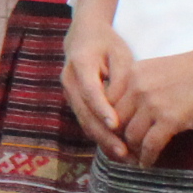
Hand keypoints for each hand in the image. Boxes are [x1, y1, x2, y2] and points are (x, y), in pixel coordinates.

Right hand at [61, 2, 137, 161]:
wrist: (83, 36)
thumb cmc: (107, 43)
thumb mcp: (120, 53)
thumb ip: (122, 78)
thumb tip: (123, 106)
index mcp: (80, 63)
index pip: (91, 90)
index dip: (102, 109)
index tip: (115, 125)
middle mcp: (69, 80)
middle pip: (85, 113)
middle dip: (104, 135)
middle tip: (124, 152)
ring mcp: (68, 92)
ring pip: (84, 121)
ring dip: (102, 141)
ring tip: (124, 156)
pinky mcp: (73, 102)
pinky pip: (85, 121)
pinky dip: (100, 136)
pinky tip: (116, 149)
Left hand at [107, 46, 192, 160]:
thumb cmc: (190, 69)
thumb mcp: (154, 69)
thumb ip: (136, 86)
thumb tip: (123, 111)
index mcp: (132, 74)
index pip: (107, 103)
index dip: (108, 122)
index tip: (112, 134)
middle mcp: (137, 88)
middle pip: (115, 122)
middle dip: (117, 139)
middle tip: (121, 151)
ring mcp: (153, 104)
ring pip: (131, 136)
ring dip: (132, 151)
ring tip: (135, 158)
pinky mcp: (170, 119)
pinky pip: (150, 145)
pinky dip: (147, 157)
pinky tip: (147, 163)